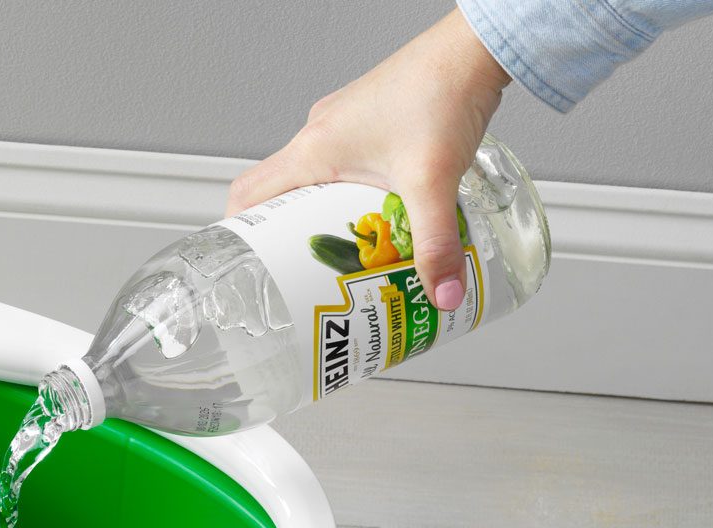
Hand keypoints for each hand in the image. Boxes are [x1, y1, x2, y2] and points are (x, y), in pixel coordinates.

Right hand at [227, 10, 509, 308]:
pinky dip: (350, 191)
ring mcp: (342, 123)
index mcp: (313, 148)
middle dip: (290, 235)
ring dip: (324, 213)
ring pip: (313, 179)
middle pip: (280, 193)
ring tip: (348, 247)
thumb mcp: (433, 182)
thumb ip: (436, 244)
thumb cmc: (442, 90)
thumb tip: (441, 294)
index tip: (249, 266)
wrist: (474, 47)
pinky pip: (342, 163)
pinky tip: (381, 209)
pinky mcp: (368, 118)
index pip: (248, 195)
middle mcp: (319, 132)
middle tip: (307, 269)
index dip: (239, 234)